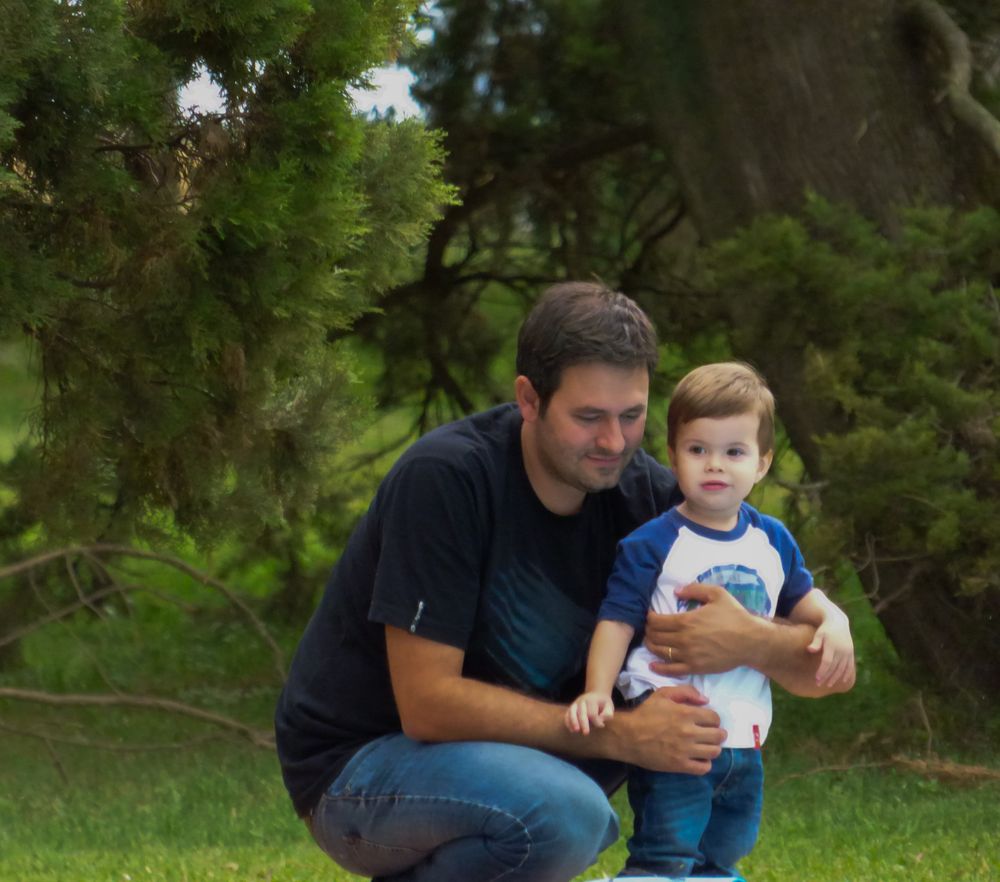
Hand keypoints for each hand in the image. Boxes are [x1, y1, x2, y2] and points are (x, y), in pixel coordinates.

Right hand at [565, 691, 614, 734]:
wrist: (596, 695)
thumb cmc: (603, 704)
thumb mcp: (609, 706)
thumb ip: (608, 714)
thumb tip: (600, 720)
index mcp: (592, 700)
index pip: (592, 713)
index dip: (597, 721)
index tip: (602, 725)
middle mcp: (582, 700)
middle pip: (581, 712)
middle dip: (583, 723)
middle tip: (586, 733)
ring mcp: (575, 704)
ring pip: (572, 712)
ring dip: (573, 721)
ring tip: (575, 730)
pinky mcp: (571, 708)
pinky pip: (567, 714)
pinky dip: (568, 722)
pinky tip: (571, 730)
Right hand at [618, 685, 724, 773]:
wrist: (627, 735)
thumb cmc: (645, 713)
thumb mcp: (662, 694)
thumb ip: (686, 692)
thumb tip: (706, 700)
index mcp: (686, 713)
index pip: (715, 718)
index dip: (713, 719)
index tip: (708, 721)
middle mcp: (690, 732)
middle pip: (718, 736)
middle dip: (718, 734)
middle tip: (711, 734)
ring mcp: (686, 750)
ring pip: (714, 752)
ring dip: (713, 748)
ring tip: (705, 746)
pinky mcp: (680, 765)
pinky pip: (704, 767)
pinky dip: (705, 763)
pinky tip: (698, 758)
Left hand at [644, 582, 758, 676]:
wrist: (751, 641)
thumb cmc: (735, 616)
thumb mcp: (717, 594)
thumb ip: (694, 589)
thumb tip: (676, 591)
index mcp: (686, 621)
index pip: (656, 621)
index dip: (649, 618)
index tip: (650, 615)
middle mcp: (683, 639)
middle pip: (655, 636)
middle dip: (648, 631)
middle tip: (650, 628)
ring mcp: (688, 655)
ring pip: (660, 652)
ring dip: (651, 646)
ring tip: (650, 641)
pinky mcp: (695, 668)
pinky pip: (671, 670)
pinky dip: (659, 668)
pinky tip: (652, 665)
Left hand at [807, 607, 855, 688]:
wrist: (839, 622)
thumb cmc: (826, 629)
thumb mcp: (819, 634)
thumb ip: (815, 642)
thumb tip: (809, 650)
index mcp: (832, 646)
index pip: (827, 662)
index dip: (822, 671)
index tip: (817, 679)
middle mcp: (841, 650)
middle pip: (834, 667)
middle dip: (827, 677)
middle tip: (819, 684)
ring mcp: (848, 652)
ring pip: (842, 669)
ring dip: (836, 678)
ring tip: (829, 685)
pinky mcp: (851, 653)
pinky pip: (850, 666)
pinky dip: (847, 674)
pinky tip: (843, 681)